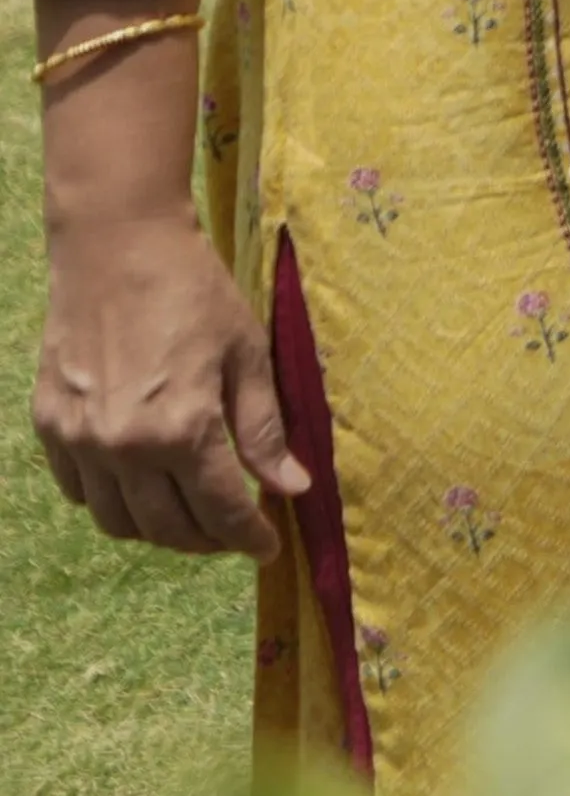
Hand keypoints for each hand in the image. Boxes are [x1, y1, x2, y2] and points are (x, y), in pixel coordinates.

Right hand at [35, 209, 296, 557]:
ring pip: (119, 521)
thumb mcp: (247, 356)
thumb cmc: (194, 293)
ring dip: (160, 530)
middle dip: (208, 541)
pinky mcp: (50, 425)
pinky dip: (113, 502)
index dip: (249, 537)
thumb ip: (264, 430)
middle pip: (168, 528)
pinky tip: (142, 486)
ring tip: (193, 514)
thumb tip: (292, 488)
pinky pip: (80, 491)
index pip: (221, 510)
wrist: (116, 247)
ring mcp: (79, 439)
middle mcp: (123, 446)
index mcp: (182, 429)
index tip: (268, 547)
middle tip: (235, 532)